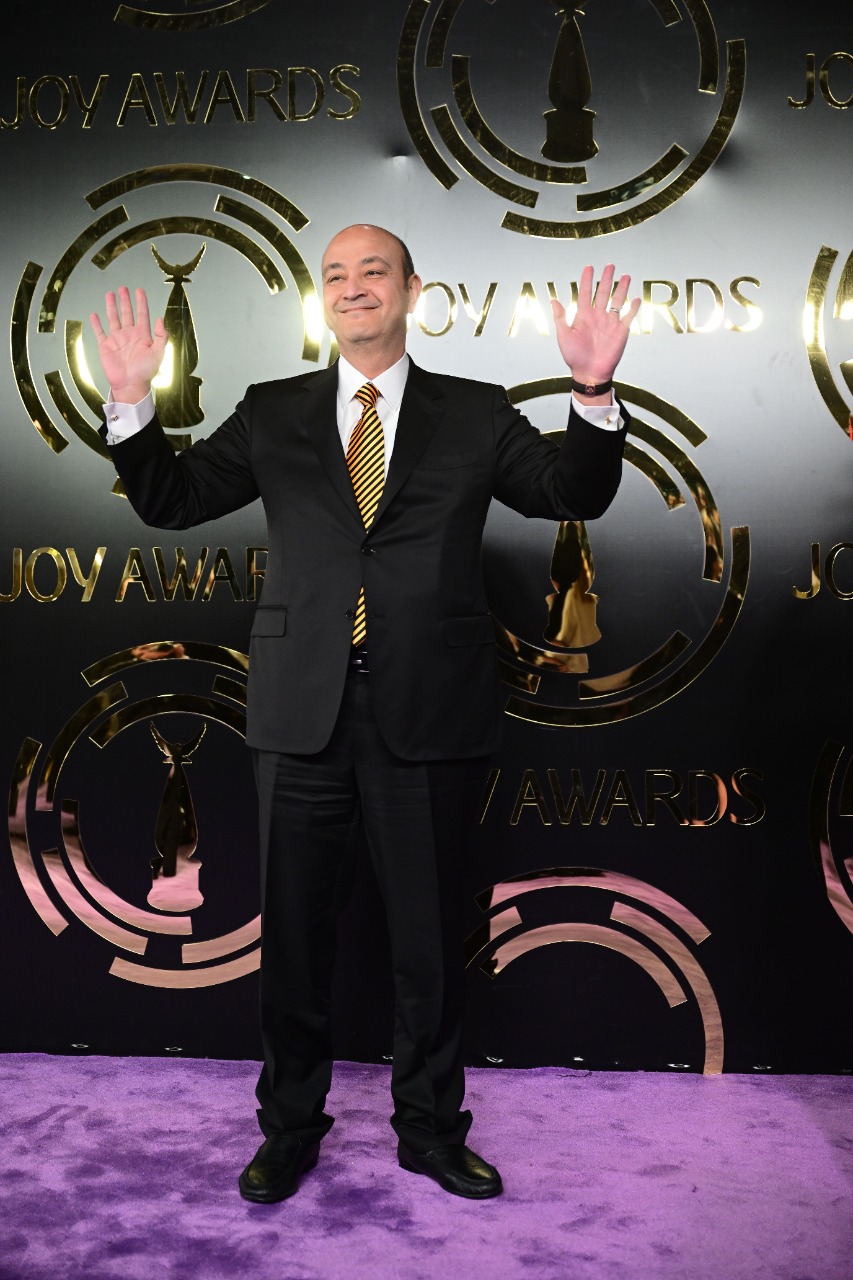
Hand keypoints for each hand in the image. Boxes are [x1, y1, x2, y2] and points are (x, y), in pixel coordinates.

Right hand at [89, 286, 167, 402]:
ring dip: (111, 306)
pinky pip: (100, 332)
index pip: (142, 314)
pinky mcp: (105, 346)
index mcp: (142, 335)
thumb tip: (160, 319)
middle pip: (127, 313)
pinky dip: (96, 324)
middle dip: (125, 300)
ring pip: (113, 318)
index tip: (139, 290)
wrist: (130, 385)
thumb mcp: (159, 353)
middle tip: (123, 288)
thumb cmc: (146, 372)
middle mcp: (129, 335)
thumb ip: (162, 336)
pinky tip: (94, 315)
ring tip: (110, 294)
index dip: (141, 302)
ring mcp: (117, 339)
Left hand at [551, 264, 640, 388]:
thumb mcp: (563, 335)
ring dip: (621, 288)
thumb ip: (560, 317)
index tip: (589, 267)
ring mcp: (610, 323)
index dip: (587, 280)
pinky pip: (629, 316)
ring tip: (625, 276)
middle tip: (610, 265)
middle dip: (606, 278)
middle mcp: (597, 316)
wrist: (589, 373)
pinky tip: (636, 298)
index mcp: (583, 316)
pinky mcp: (621, 331)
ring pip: (617, 300)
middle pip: (603, 292)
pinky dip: (633, 307)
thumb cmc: (574, 356)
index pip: (586, 293)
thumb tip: (554, 300)